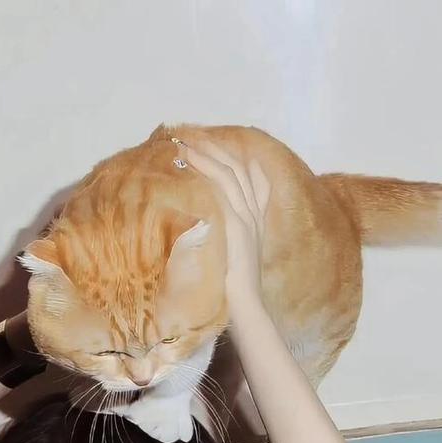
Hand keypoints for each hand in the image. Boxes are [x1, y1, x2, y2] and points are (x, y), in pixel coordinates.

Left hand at [172, 137, 270, 308]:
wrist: (246, 307)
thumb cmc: (234, 294)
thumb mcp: (230, 264)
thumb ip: (224, 246)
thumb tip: (205, 236)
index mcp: (255, 223)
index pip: (252, 182)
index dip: (234, 161)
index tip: (211, 146)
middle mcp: (253, 216)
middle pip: (238, 170)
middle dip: (216, 149)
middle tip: (192, 135)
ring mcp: (246, 219)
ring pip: (228, 174)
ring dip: (207, 153)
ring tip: (186, 141)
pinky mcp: (236, 224)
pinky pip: (221, 188)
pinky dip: (205, 169)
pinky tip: (190, 160)